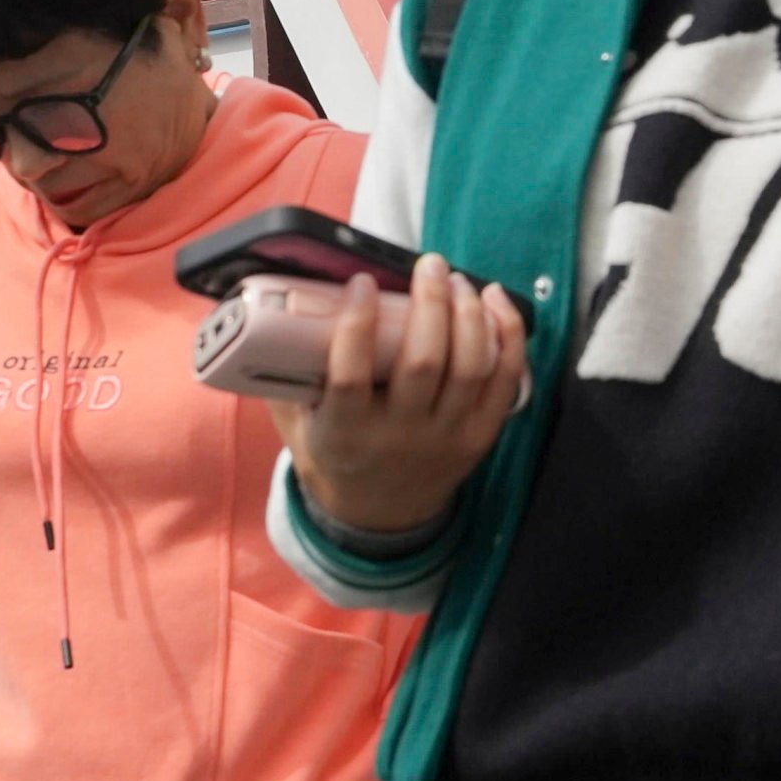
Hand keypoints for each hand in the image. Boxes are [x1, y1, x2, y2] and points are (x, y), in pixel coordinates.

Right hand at [268, 259, 527, 537]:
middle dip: (430, 303)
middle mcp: (399, 436)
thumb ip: (285, 377)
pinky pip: (505, 382)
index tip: (361, 281)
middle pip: (424, 362)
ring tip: (459, 280)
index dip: (356, 324)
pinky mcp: (481, 436)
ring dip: (469, 314)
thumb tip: (272, 307)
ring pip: (469, 368)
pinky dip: (508, 337)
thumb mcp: (298, 425)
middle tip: (430, 264)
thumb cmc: (334, 453)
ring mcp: (445, 437)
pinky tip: (495, 302)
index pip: (351, 374)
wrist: (378, 516)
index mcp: (345, 432)